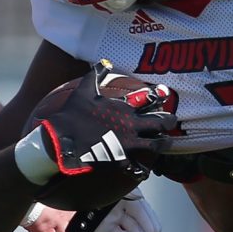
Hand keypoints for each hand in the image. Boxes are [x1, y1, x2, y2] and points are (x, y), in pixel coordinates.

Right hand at [13, 61, 174, 206]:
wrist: (62, 140)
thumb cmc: (72, 114)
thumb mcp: (84, 90)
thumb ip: (96, 74)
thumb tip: (104, 61)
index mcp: (124, 108)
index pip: (151, 100)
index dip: (161, 96)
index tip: (165, 95)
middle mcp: (131, 125)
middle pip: (162, 123)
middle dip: (169, 122)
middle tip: (171, 123)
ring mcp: (128, 144)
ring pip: (157, 145)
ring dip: (163, 144)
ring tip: (165, 143)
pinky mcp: (121, 161)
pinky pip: (139, 168)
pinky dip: (143, 170)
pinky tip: (144, 170)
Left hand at [84, 190, 161, 231]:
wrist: (65, 190)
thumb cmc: (88, 183)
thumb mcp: (113, 183)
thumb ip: (128, 190)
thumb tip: (140, 198)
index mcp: (122, 197)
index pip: (140, 211)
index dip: (148, 222)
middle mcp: (115, 211)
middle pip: (133, 228)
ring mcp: (105, 223)